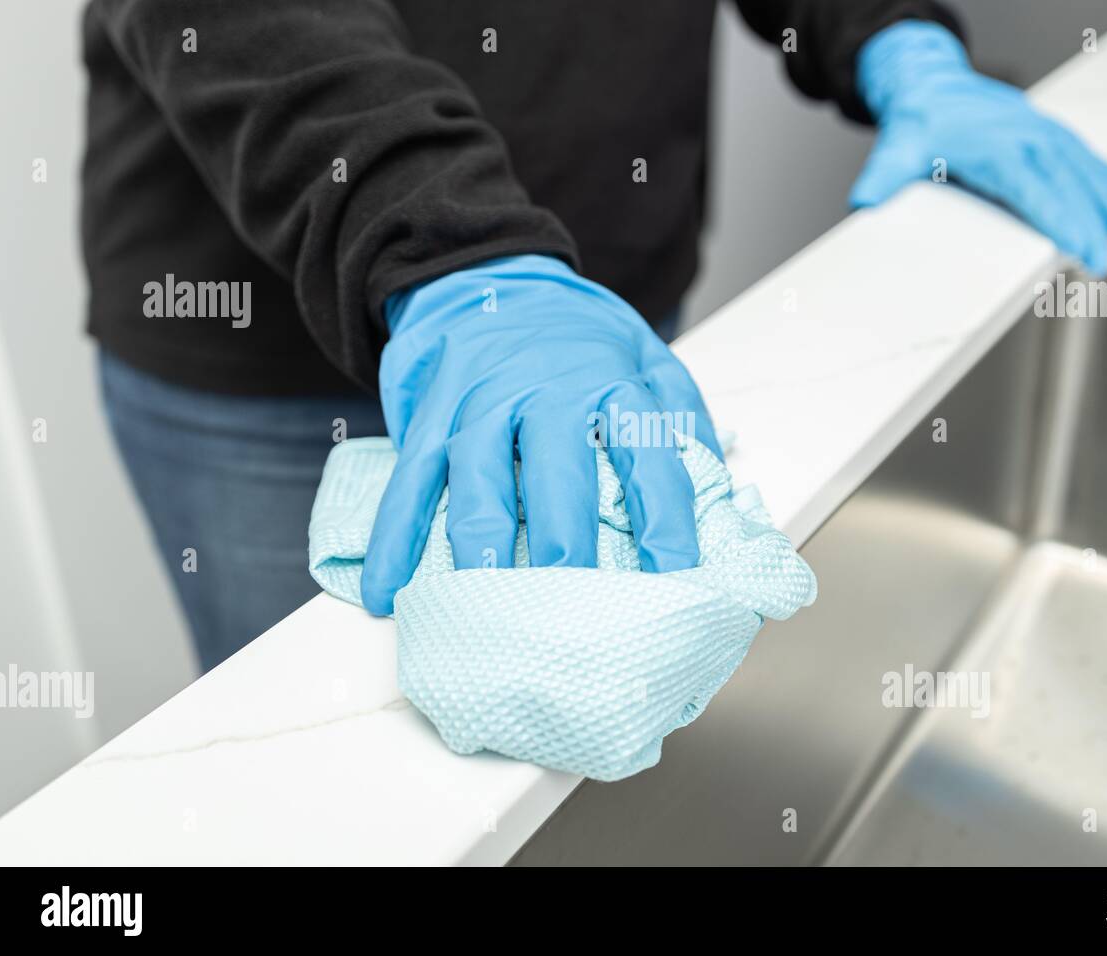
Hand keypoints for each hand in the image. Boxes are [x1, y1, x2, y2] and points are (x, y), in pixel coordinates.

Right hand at [361, 255, 719, 615]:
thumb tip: (717, 495)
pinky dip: (393, 539)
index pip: (644, 452)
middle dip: (565, 537)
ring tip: (486, 595)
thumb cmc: (578, 335)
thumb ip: (681, 417)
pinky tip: (389, 590)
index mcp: (610, 380)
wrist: (490, 273)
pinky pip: (408, 482)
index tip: (675, 571)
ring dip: (480, 540)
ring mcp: (479, 403)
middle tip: (574, 597)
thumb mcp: (647, 355)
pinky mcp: (429, 417)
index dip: (662, 514)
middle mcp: (543, 391)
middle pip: (555, 470)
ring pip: (476, 475)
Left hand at [850, 21, 1106, 274]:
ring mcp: (1044, 134)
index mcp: (999, 148)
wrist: (932, 87)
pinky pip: (1087, 159)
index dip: (1064, 223)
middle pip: (1070, 185)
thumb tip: (866, 198)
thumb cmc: (920, 122)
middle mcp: (1029, 138)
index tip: (1084, 250)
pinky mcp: (1051, 135)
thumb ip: (885, 177)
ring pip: (1087, 170)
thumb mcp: (897, 149)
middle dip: (1096, 221)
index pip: (1038, 192)